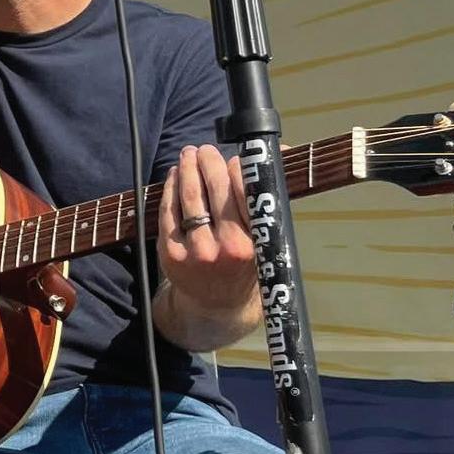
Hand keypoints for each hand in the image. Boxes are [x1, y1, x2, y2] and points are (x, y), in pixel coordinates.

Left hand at [159, 144, 256, 313]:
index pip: (245, 194)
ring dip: (187, 170)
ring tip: (188, 155)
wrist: (216, 304)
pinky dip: (170, 189)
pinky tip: (174, 175)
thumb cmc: (244, 263)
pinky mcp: (170, 254)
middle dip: (208, 163)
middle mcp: (226, 248)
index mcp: (254, 243)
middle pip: (214, 191)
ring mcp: (196, 251)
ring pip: (189, 198)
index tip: (234, 157)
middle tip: (205, 150)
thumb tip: (286, 151)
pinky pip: (168, 212)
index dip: (236, 170)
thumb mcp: (264, 238)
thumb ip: (266, 199)